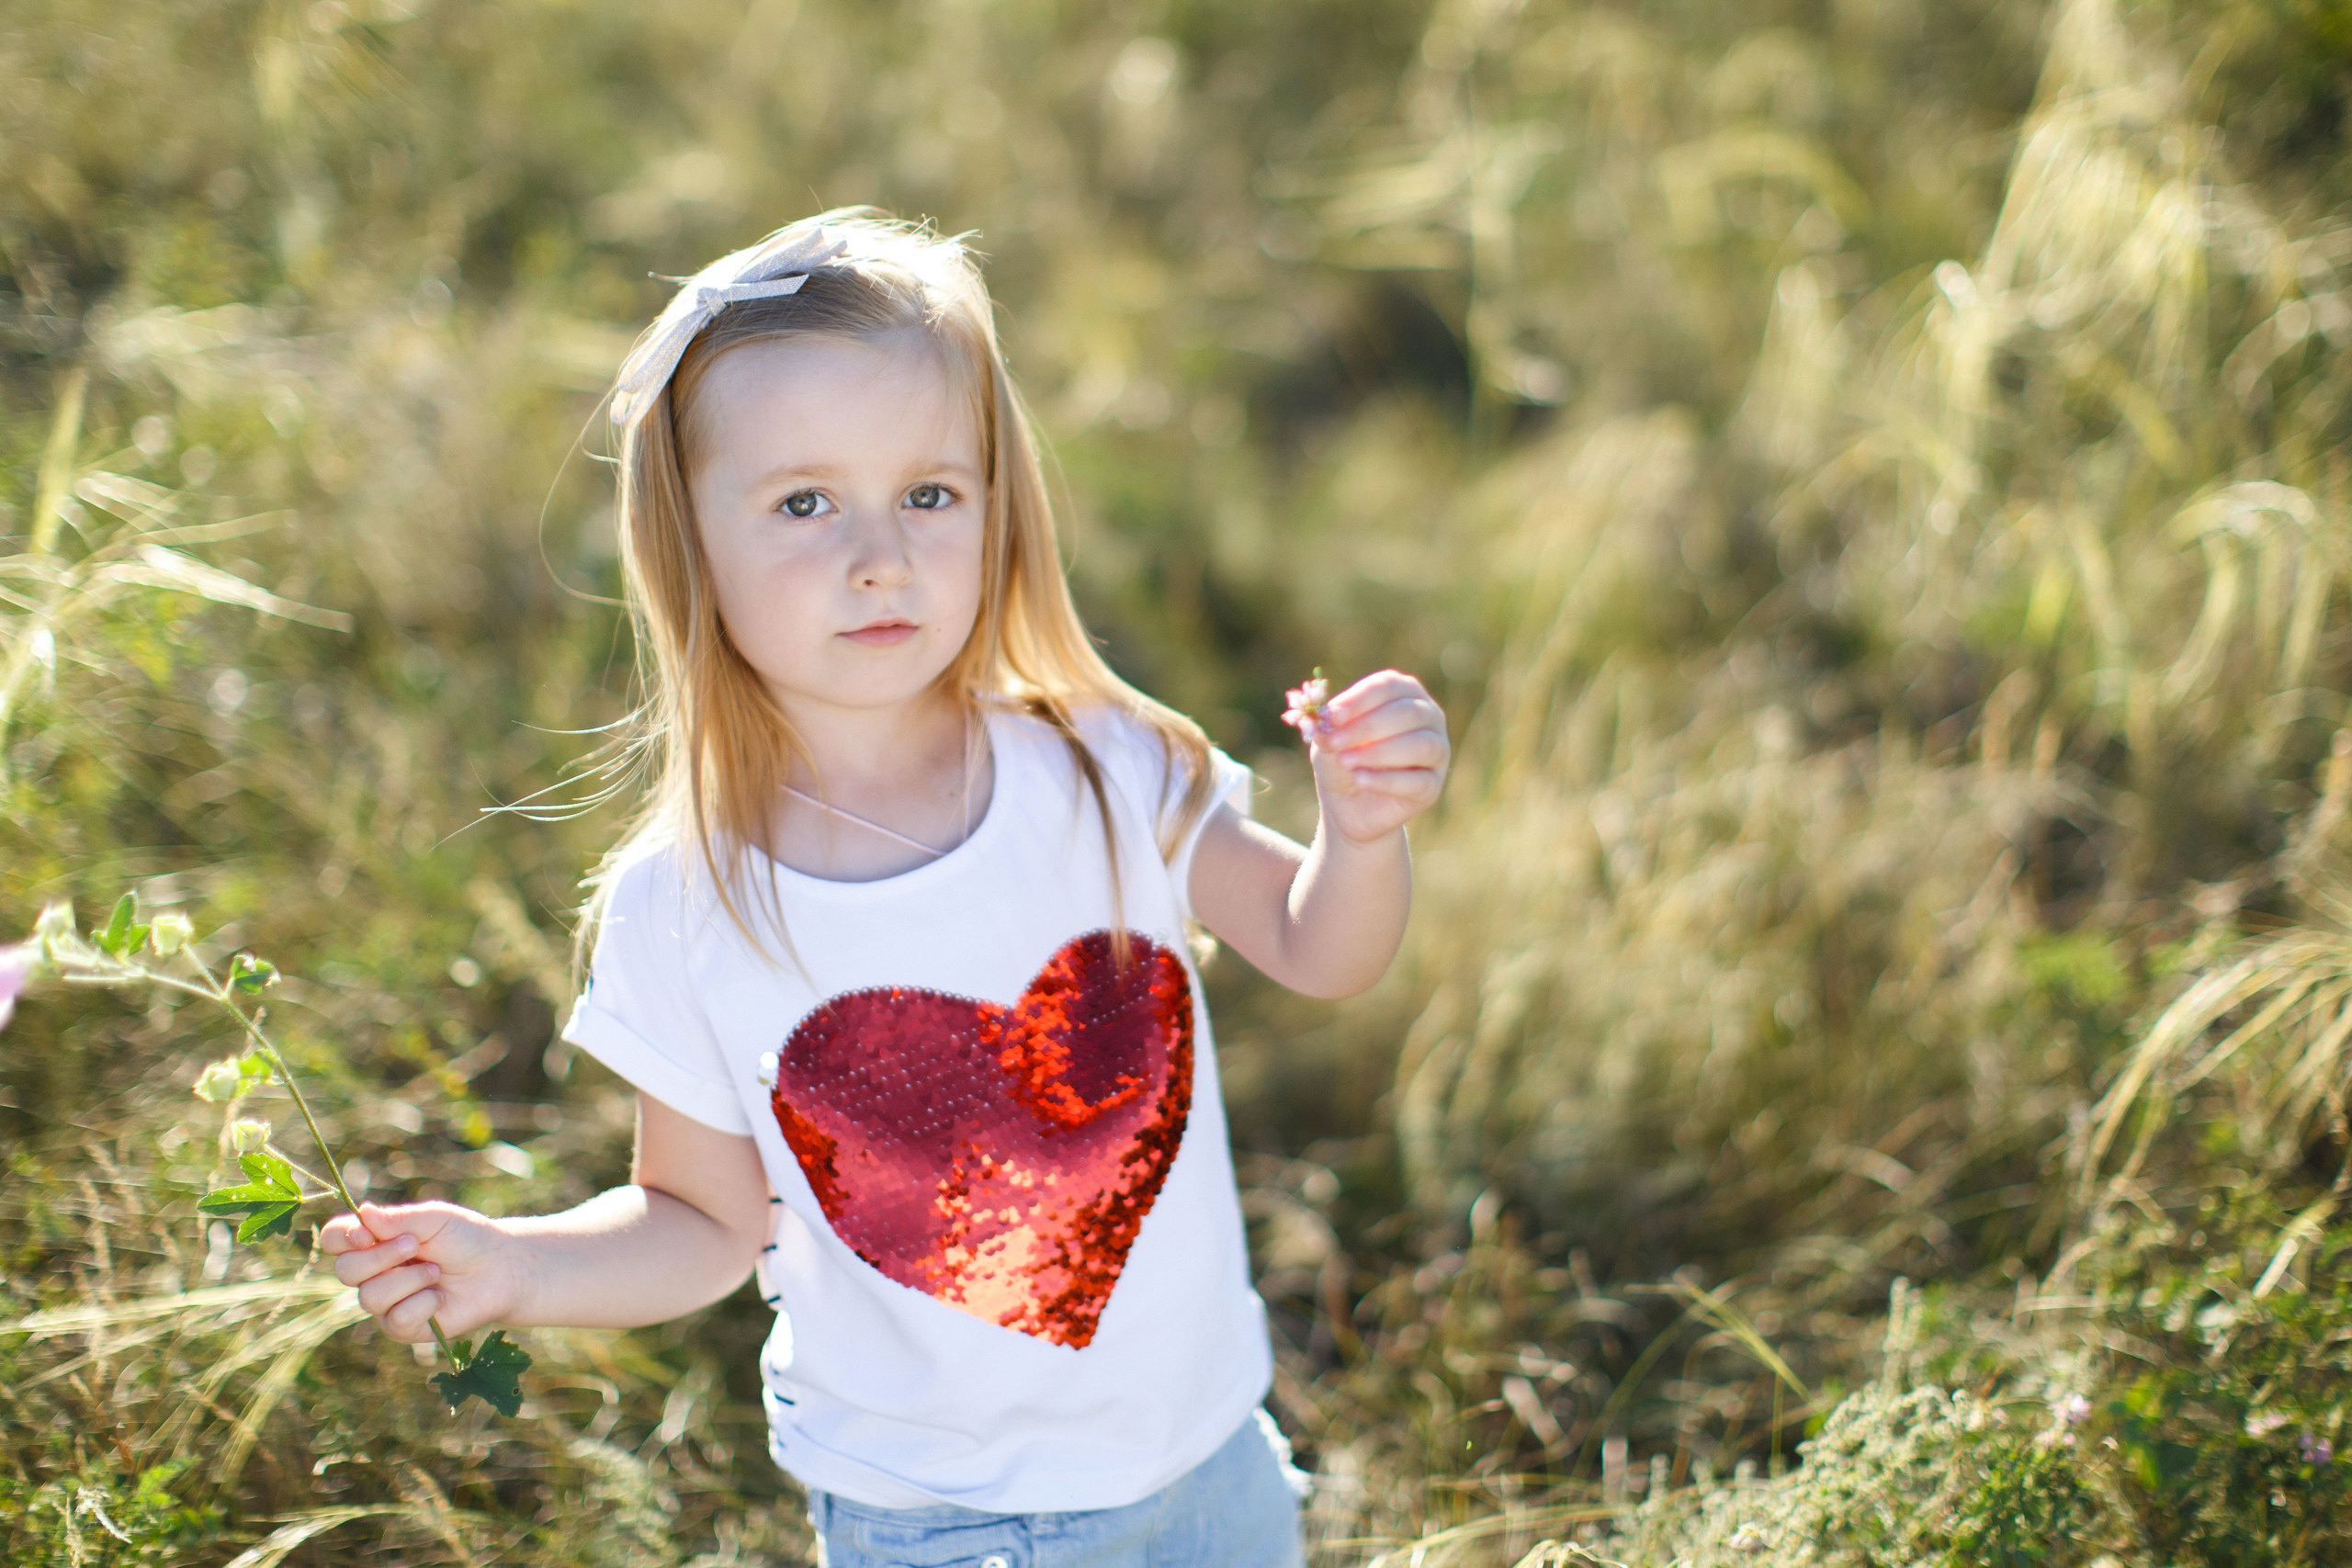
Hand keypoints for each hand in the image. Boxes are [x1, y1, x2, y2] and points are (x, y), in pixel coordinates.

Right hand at [320, 1199, 526, 1342]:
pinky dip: (422, 1304)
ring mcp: (386, 1303)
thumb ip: (398, 1218)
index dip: (342, 1237)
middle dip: (381, 1256)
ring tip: (436, 1271)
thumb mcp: (434, 1219)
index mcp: (374, 1241)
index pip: (335, 1239)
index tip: (366, 1233)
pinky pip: (396, 1320)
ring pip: (370, 1297)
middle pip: (345, 1270)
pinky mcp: (403, 1328)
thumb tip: (363, 1211)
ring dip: (409, 1279)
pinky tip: (440, 1297)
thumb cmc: (465, 1238)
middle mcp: (373, 1273)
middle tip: (416, 1244)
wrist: (499, 1268)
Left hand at [1286, 669, 1448, 843]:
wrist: (1349, 805)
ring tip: (1346, 761)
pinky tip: (1359, 780)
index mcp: (1403, 692)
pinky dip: (1385, 780)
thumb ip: (1329, 727)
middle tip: (1335, 742)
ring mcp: (1437, 750)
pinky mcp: (1433, 785)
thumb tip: (1324, 718)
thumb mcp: (1330, 740)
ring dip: (1378, 752)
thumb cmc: (1343, 759)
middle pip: (1406, 712)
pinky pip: (1417, 780)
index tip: (1331, 715)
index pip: (1388, 685)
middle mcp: (1428, 715)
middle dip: (1366, 727)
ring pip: (1419, 745)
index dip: (1359, 700)